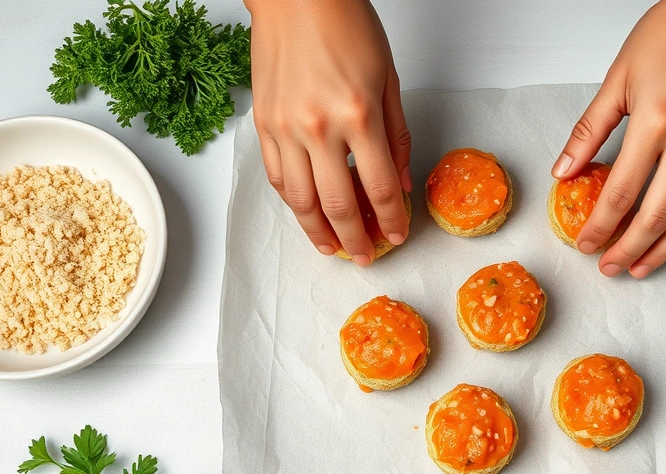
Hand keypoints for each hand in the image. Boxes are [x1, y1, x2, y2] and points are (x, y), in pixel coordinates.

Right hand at [246, 0, 411, 265]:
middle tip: (367, 256)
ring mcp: (285, 127)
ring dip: (318, 231)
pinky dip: (292, 202)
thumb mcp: (389, 80)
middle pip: (338, 203)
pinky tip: (306, 214)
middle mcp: (319, 127)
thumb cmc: (347, 25)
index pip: (380, 187)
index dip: (392, 219)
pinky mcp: (263, 123)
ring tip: (333, 248)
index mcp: (358, 115)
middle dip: (356, 238)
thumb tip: (402, 182)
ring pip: (300, 199)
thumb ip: (397, 137)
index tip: (398, 234)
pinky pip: (277, 176)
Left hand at [552, 0, 665, 277]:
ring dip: (662, 250)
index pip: (620, 194)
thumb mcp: (618, 78)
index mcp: (655, 123)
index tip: (585, 243)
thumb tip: (564, 170)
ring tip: (639, 267)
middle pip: (655, 217)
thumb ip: (589, 130)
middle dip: (628, 250)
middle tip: (608, 268)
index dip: (600, 226)